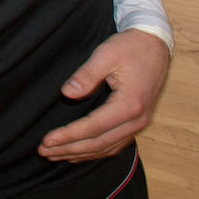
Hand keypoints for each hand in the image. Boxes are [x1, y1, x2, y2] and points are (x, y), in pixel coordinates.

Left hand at [38, 29, 170, 162]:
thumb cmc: (131, 47)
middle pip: (99, 143)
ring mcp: (139, 124)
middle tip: (44, 151)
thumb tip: (67, 93)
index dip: (69, 135)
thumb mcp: (106, 54)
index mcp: (130, 105)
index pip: (93, 127)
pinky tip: (79, 152)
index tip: (47, 140)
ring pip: (106, 148)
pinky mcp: (137, 122)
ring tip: (55, 154)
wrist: (155, 44)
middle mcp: (137, 121)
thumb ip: (86, 75)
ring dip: (80, 153)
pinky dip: (95, 151)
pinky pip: (114, 144)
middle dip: (69, 149)